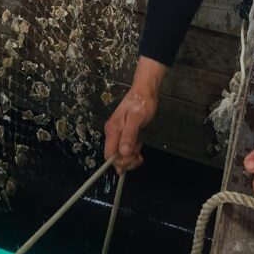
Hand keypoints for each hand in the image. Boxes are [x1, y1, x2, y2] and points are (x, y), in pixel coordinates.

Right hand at [104, 57, 164, 173]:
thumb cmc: (141, 103)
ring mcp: (117, 132)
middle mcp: (112, 132)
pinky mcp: (123, 132)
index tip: (132, 159)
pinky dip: (132, 150)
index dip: (120, 162)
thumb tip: (123, 152)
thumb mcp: (137, 119)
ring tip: (140, 144)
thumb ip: (129, 135)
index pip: (109, 154)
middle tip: (139, 155)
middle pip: (114, 156)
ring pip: (120, 153)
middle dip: (127, 160)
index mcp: (113, 129)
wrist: (144, 91)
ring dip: (131, 155)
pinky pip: (125, 147)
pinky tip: (138, 144)